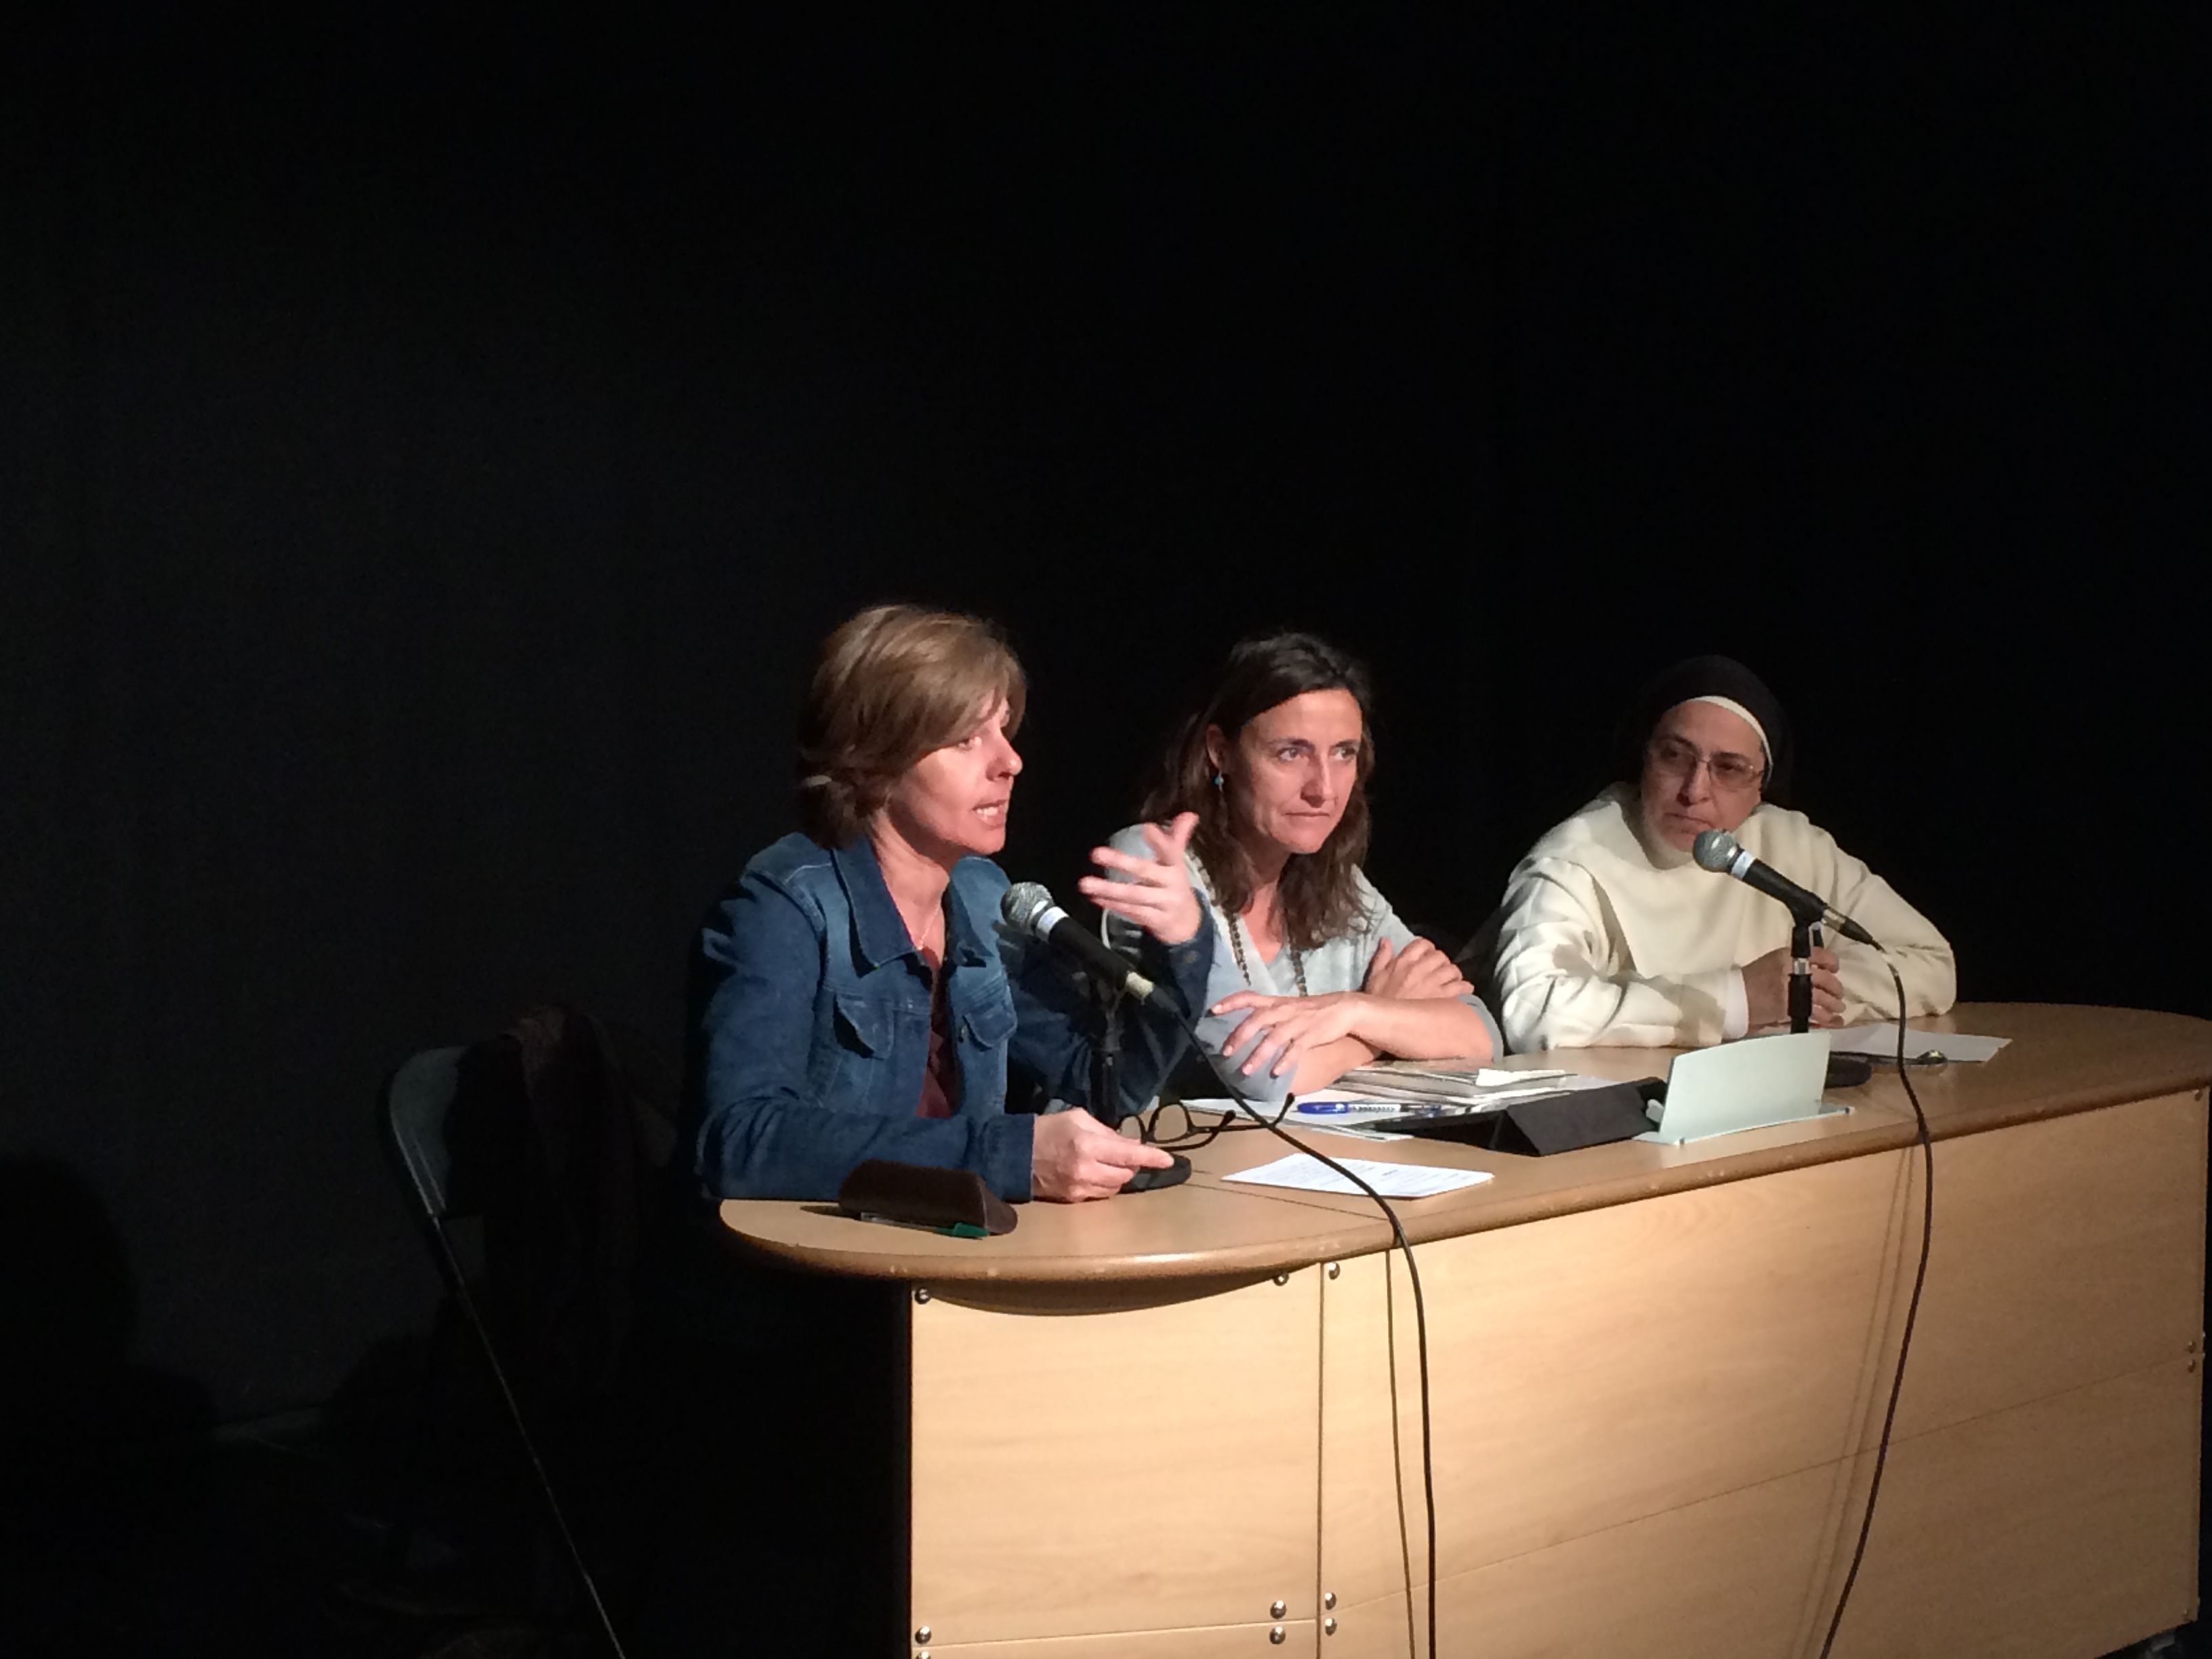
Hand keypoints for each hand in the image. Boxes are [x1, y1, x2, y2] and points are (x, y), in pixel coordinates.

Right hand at [1031, 1109, 1174, 1201]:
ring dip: (1118, 1175)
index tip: (1168, 1160)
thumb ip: (1106, 1131)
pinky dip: (1105, 1184)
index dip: (1152, 1157)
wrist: (1015, 1155)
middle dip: (1131, 1163)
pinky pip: (1101, 1195)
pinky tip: (1095, 1174)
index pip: (1130, 1153)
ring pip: (1116, 1187)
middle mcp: (1087, 1169)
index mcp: (1088, 1144)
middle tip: (1123, 1153)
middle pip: (1126, 1173)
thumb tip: (1129, 1144)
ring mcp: (1080, 1187)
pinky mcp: (1073, 1199)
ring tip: (1107, 1163)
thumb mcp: (1077, 1118)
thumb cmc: (1047, 1130)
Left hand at [1076, 811, 1203, 945]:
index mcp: (1175, 866)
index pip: (1170, 851)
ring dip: (1108, 889)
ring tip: (1086, 883)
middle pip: (1144, 871)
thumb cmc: (1174, 886)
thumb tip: (1189, 815)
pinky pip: (1131, 912)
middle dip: (1120, 862)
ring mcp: (1163, 903)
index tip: (1148, 828)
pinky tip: (1096, 898)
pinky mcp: (1155, 920)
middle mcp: (1171, 884)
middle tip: (1097, 853)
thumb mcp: (1176, 863)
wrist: (1187, 923)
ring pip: (1134, 895)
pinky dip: (1112, 905)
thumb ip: (1177, 837)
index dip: (1160, 841)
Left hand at [1209, 989, 1366, 1079]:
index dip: (1230, 1002)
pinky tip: (1275, 1073)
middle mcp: (1283, 1010)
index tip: (1213, 1010)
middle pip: (1257, 1020)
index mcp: (1275, 1002)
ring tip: (1245, 1070)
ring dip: (1258, 1055)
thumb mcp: (1287, 1006)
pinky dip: (1284, 1061)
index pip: (1248, 997)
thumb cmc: (1311, 1010)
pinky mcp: (1311, 1035)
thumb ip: (1268, 1014)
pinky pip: (1295, 1049)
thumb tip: (1246, 1026)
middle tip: (1225, 1052)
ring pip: (1274, 1038)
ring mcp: (1297, 1023)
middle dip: (1240, 1036)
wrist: (1343, 1008)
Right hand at [1362, 937, 1471, 1001]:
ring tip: (1452, 980)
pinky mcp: (1443, 997)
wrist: (1383, 1024)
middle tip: (1440, 970)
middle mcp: (1420, 969)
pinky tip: (1465, 990)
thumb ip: (1381, 957)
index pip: (1422, 944)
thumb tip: (1386, 940)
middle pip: (1440, 955)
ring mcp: (1433, 983)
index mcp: (1403, 962)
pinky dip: (1464, 987)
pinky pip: (1460, 987)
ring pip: (1452, 969)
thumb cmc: (1377, 1002)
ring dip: (1453, 974)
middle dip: (1441, 962)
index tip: (1427, 955)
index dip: (1427, 948)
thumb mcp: (1373, 977)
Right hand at [1742, 943, 1842, 1029]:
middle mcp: (1793, 970)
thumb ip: (1791, 964)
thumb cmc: (1749, 980)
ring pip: (1824, 997)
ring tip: (1836, 1009)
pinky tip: (1833, 1021)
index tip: (1834, 968)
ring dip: (1833, 1004)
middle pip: (1825, 978)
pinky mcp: (1791, 1008)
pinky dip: (1827, 1018)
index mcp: (1786, 956)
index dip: (1831, 961)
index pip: (1819, 954)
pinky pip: (1816, 1013)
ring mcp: (1792, 990)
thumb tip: (1815, 970)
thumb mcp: (1770, 963)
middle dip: (1835, 988)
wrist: (1734, 997)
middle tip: (1837, 995)